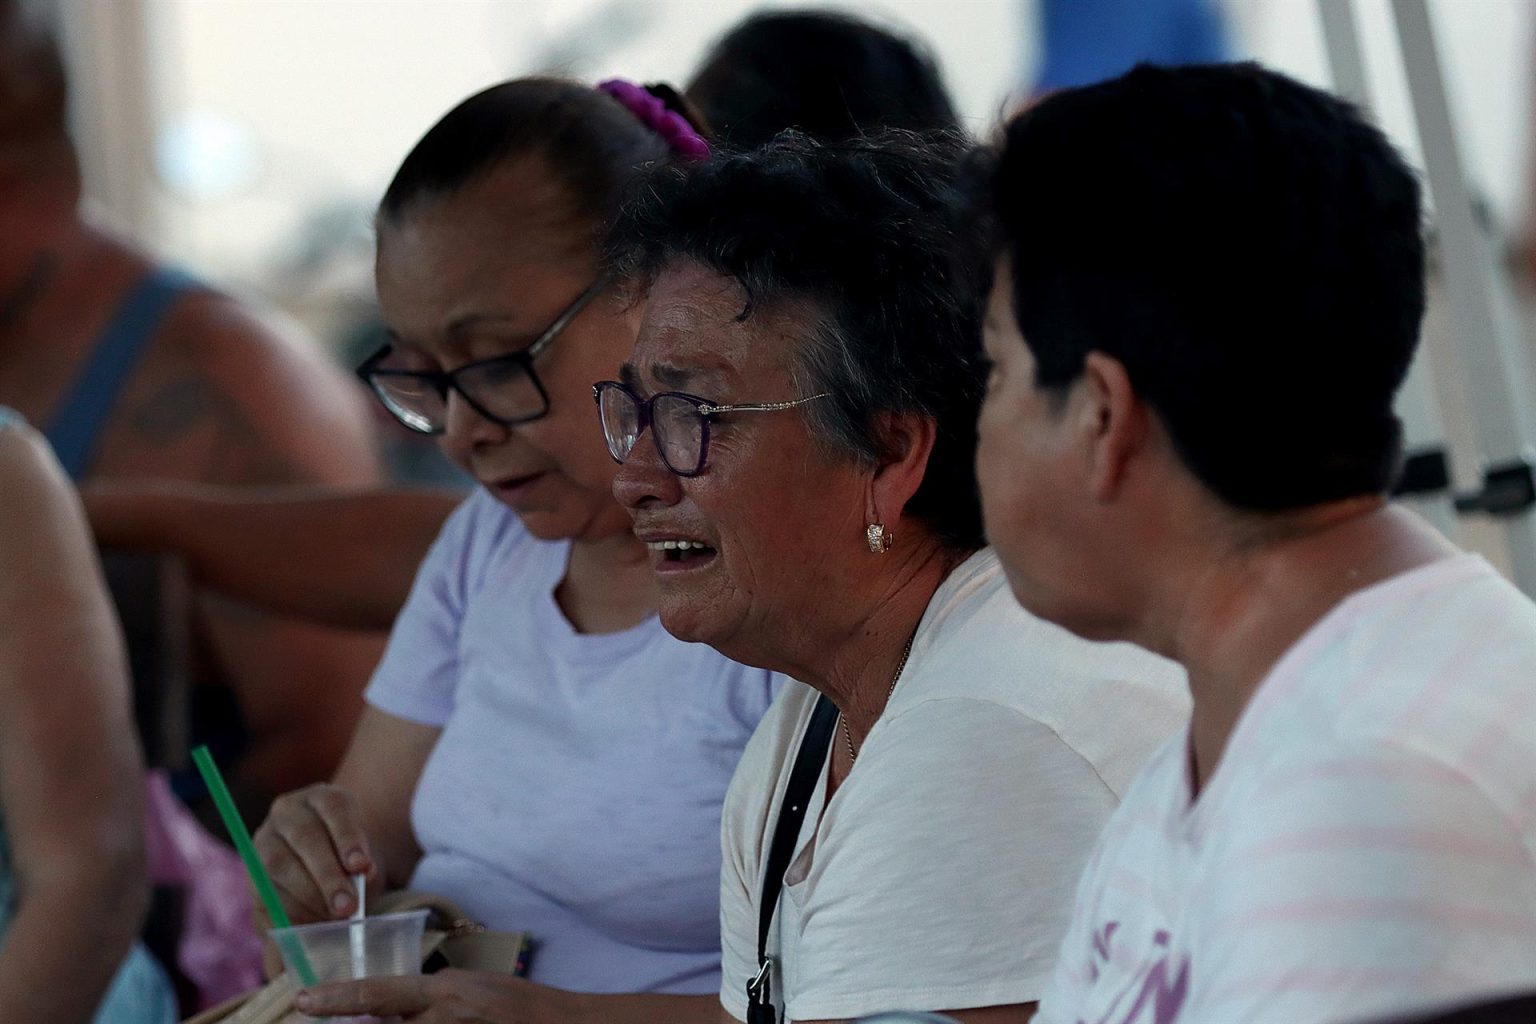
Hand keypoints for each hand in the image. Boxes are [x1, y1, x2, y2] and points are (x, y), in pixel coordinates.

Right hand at [253, 783, 379, 923]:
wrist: (319, 876)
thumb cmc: (347, 863)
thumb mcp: (361, 861)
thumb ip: (364, 867)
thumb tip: (364, 874)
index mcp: (322, 797)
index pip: (334, 807)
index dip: (348, 836)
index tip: (361, 866)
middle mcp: (289, 810)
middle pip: (305, 837)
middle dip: (328, 875)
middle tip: (347, 906)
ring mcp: (265, 836)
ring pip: (280, 863)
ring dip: (308, 894)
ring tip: (332, 915)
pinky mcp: (251, 868)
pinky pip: (265, 889)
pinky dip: (289, 908)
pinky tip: (310, 919)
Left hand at [296, 969, 577, 1022]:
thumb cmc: (519, 1007)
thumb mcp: (470, 990)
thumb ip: (428, 999)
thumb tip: (384, 1010)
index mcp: (444, 993)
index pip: (378, 993)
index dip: (337, 998)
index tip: (301, 1000)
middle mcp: (445, 1017)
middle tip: (356, 1021)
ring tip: (445, 1021)